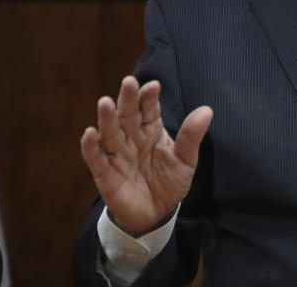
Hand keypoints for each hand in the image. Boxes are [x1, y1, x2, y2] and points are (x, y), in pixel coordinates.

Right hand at [80, 76, 212, 234]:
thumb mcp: (185, 161)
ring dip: (107, 118)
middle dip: (128, 99)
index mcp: (150, 129)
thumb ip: (191, 137)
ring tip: (105, 102)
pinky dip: (91, 146)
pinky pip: (95, 158)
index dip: (149, 97)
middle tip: (128, 82)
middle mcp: (131, 137)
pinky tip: (89, 133)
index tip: (153, 86)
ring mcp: (117, 154)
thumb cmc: (169, 183)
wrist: (156, 214)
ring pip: (110, 132)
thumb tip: (207, 110)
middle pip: (127, 115)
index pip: (148, 108)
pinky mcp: (105, 174)